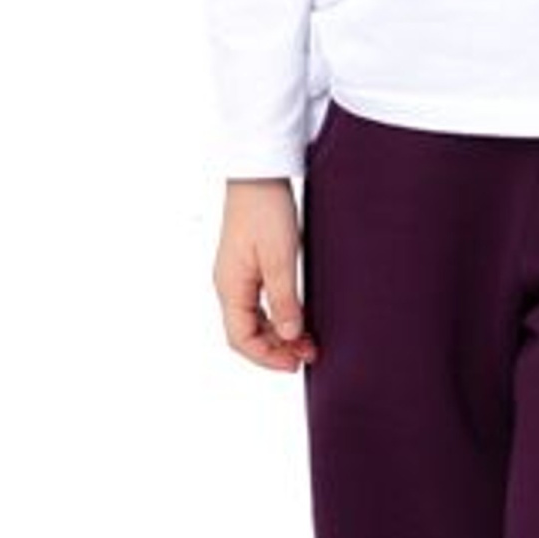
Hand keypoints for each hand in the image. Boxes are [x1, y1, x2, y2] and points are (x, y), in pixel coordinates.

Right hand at [215, 178, 320, 370]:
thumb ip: (284, 300)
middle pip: (247, 333)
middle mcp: (229, 285)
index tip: (295, 363)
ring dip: (279, 333)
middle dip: (276, 348)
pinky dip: (277, 315)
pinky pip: (258, 302)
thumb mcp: (280, 259)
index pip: (241, 339)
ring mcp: (237, 276)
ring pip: (254, 319)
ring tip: (308, 339)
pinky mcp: (248, 265)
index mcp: (230, 287)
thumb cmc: (265, 210)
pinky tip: (298, 316)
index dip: (267, 357)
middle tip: (309, 353)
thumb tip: (290, 335)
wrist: (259, 174)